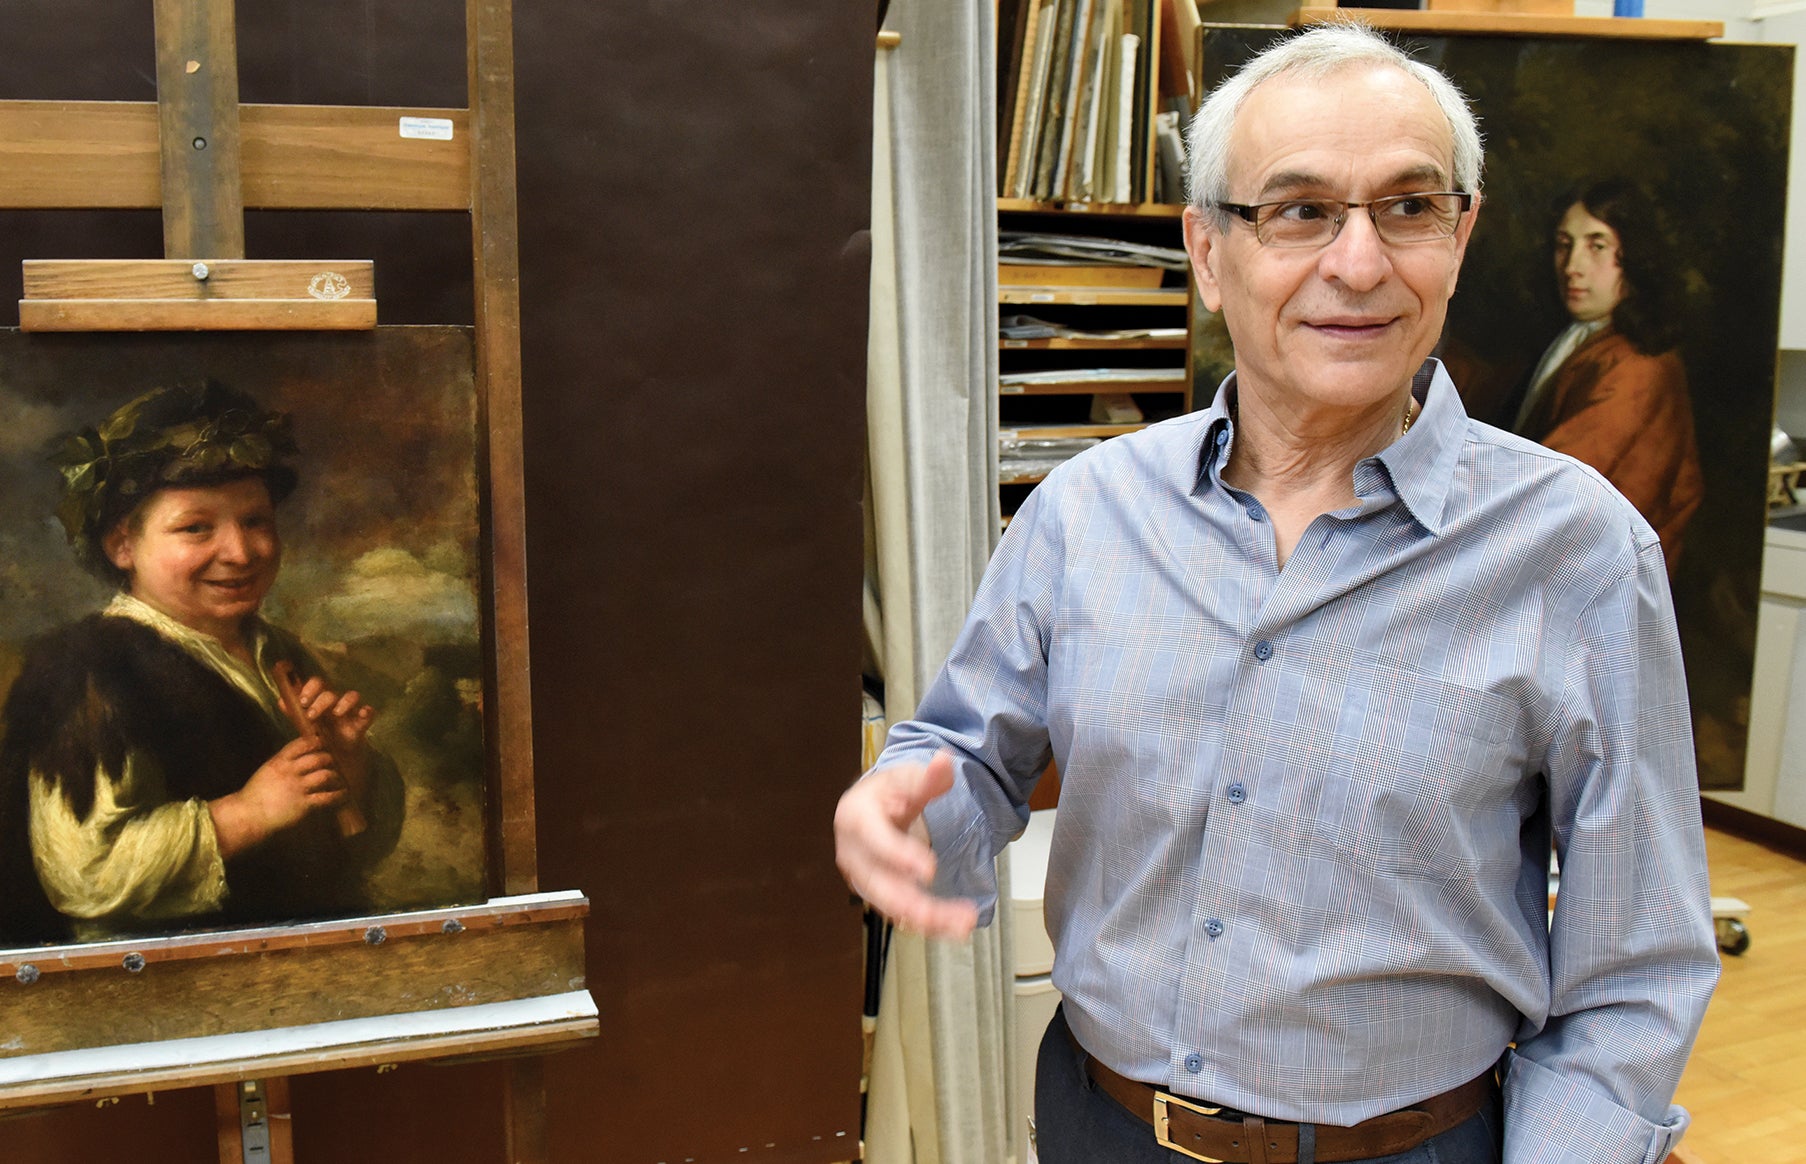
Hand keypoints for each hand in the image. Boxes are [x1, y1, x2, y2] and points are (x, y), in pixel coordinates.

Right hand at [208, 736, 346, 857]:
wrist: (247, 815)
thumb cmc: (256, 794)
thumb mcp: (267, 770)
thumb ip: (283, 761)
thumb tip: (300, 754)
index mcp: (279, 761)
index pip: (302, 744)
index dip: (316, 742)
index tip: (324, 744)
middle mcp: (289, 772)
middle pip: (318, 758)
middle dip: (329, 760)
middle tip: (335, 764)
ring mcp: (297, 788)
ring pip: (326, 775)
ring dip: (336, 777)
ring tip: (339, 780)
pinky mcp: (303, 805)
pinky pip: (326, 797)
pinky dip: (337, 795)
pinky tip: (342, 795)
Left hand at [283, 675, 374, 797]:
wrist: (337, 758)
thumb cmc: (320, 737)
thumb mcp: (305, 726)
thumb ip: (294, 713)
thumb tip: (281, 701)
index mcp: (319, 701)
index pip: (317, 684)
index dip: (310, 688)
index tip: (302, 700)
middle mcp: (335, 703)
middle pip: (330, 692)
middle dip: (320, 701)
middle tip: (311, 715)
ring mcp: (349, 712)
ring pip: (352, 696)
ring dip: (344, 702)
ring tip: (336, 714)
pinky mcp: (361, 723)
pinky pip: (369, 712)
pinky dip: (367, 711)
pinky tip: (362, 714)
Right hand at [834, 751, 978, 939]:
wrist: (872, 810)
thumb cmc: (886, 793)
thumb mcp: (905, 779)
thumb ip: (928, 777)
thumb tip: (944, 761)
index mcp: (855, 818)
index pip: (874, 840)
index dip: (899, 856)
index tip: (929, 870)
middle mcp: (854, 854)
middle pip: (879, 884)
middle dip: (913, 903)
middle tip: (944, 914)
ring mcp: (864, 877)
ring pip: (892, 905)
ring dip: (927, 919)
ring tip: (963, 923)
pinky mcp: (879, 894)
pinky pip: (902, 913)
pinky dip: (928, 923)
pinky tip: (954, 927)